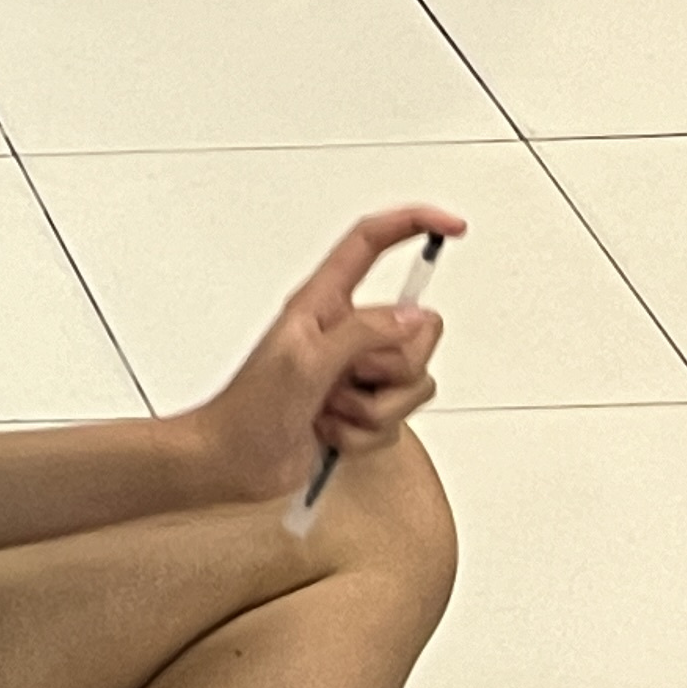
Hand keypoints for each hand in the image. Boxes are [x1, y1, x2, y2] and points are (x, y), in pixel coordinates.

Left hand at [178, 204, 463, 502]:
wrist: (233, 461)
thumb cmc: (248, 408)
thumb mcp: (304, 359)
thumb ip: (363, 333)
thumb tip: (413, 317)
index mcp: (324, 303)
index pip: (371, 244)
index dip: (414, 225)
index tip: (453, 227)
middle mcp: (346, 334)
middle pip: (417, 332)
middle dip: (389, 368)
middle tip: (342, 379)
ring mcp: (355, 374)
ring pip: (414, 383)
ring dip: (371, 409)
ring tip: (328, 408)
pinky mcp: (361, 411)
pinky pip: (396, 423)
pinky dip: (363, 435)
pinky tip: (328, 431)